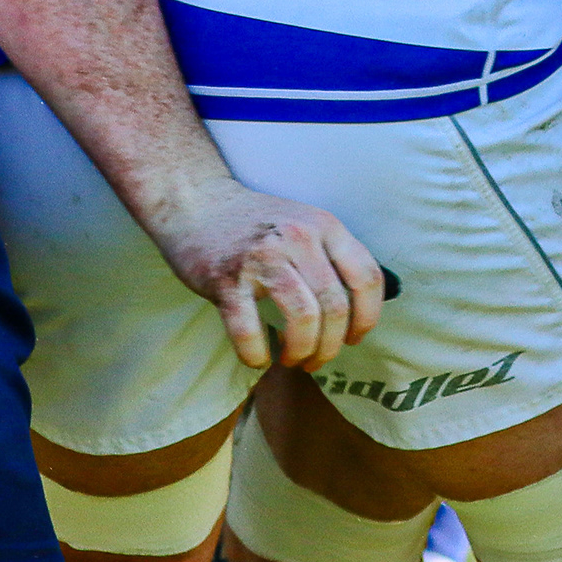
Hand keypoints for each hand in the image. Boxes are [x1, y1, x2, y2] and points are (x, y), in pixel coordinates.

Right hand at [140, 175, 387, 369]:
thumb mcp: (304, 223)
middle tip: (316, 359)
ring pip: (303, 318)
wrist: (195, 201)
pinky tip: (258, 358)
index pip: (367, 279)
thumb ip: (332, 255)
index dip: (366, 318)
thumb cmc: (255, 223)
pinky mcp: (225, 279)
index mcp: (324, 226)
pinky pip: (249, 330)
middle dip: (330, 346)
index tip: (353, 338)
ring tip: (293, 359)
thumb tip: (361, 308)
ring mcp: (261, 258)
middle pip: (335, 307)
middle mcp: (298, 238)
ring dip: (303, 351)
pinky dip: (257, 355)